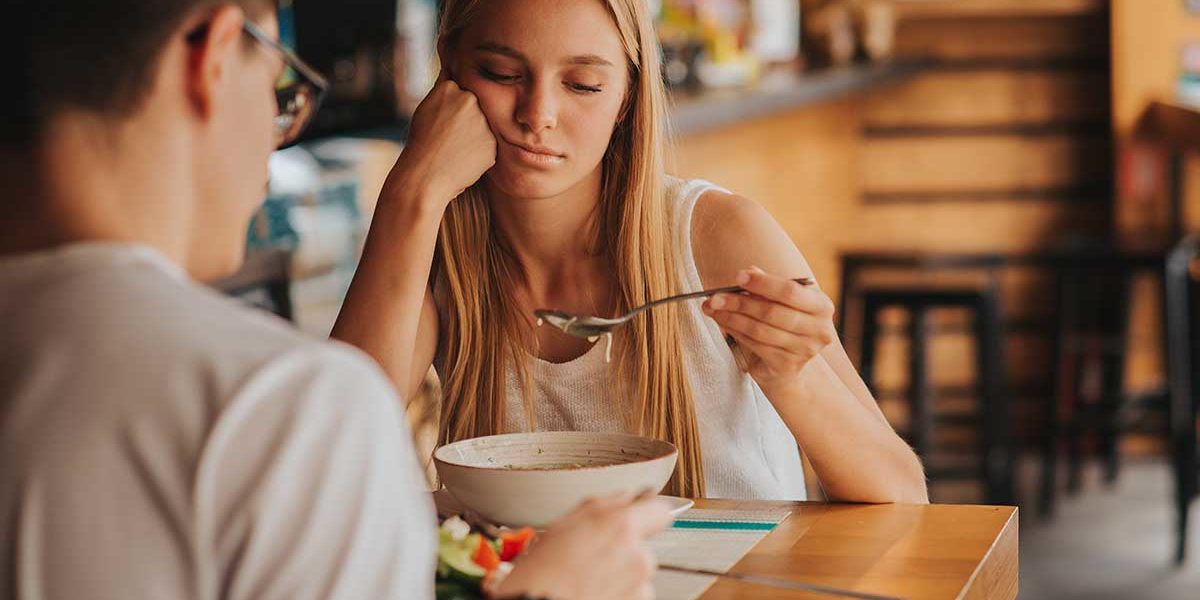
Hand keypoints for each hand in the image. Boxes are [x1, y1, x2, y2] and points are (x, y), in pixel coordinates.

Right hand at [384, 70, 495, 205]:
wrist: (424, 178)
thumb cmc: (421, 143)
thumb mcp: (427, 107)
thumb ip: (445, 88)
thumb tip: (450, 54)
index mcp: (450, 88)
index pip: (460, 93)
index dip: (450, 112)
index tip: (442, 124)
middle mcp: (469, 100)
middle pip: (474, 108)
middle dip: (465, 122)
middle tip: (448, 139)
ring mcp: (482, 122)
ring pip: (483, 127)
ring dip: (474, 137)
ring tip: (454, 150)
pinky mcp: (493, 143)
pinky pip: (488, 145)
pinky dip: (479, 153)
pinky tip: (463, 159)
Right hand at [493, 491, 671, 599]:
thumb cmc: (539, 577)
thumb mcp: (561, 527)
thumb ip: (600, 507)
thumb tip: (624, 497)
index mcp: (621, 527)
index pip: (659, 509)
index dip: (647, 511)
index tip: (640, 514)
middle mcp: (639, 556)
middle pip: (642, 545)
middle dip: (622, 550)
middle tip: (589, 558)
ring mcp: (641, 587)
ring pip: (636, 573)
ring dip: (618, 575)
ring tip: (585, 581)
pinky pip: (633, 595)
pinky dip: (617, 594)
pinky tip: (592, 594)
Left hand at [702, 266, 837, 387]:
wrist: (789, 365)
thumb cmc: (784, 323)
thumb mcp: (781, 301)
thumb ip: (767, 285)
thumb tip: (749, 271)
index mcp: (821, 306)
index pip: (790, 291)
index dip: (763, 283)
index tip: (738, 277)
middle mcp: (818, 330)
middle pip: (771, 312)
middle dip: (739, 302)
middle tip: (714, 297)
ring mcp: (804, 350)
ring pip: (759, 329)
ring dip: (731, 317)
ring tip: (712, 308)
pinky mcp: (786, 365)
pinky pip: (754, 344)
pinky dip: (734, 331)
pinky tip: (722, 323)